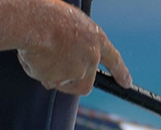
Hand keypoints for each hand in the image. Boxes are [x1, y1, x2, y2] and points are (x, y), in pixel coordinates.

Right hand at [15, 2, 129, 95]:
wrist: (34, 23)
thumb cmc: (49, 16)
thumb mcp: (71, 22)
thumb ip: (77, 41)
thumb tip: (67, 56)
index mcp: (96, 38)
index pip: (114, 59)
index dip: (121, 72)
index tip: (126, 83)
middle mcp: (91, 58)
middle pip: (85, 82)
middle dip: (72, 80)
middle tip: (57, 68)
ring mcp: (76, 71)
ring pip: (63, 83)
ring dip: (53, 74)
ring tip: (41, 54)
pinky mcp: (59, 80)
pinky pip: (47, 81)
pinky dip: (39, 72)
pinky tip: (34, 57)